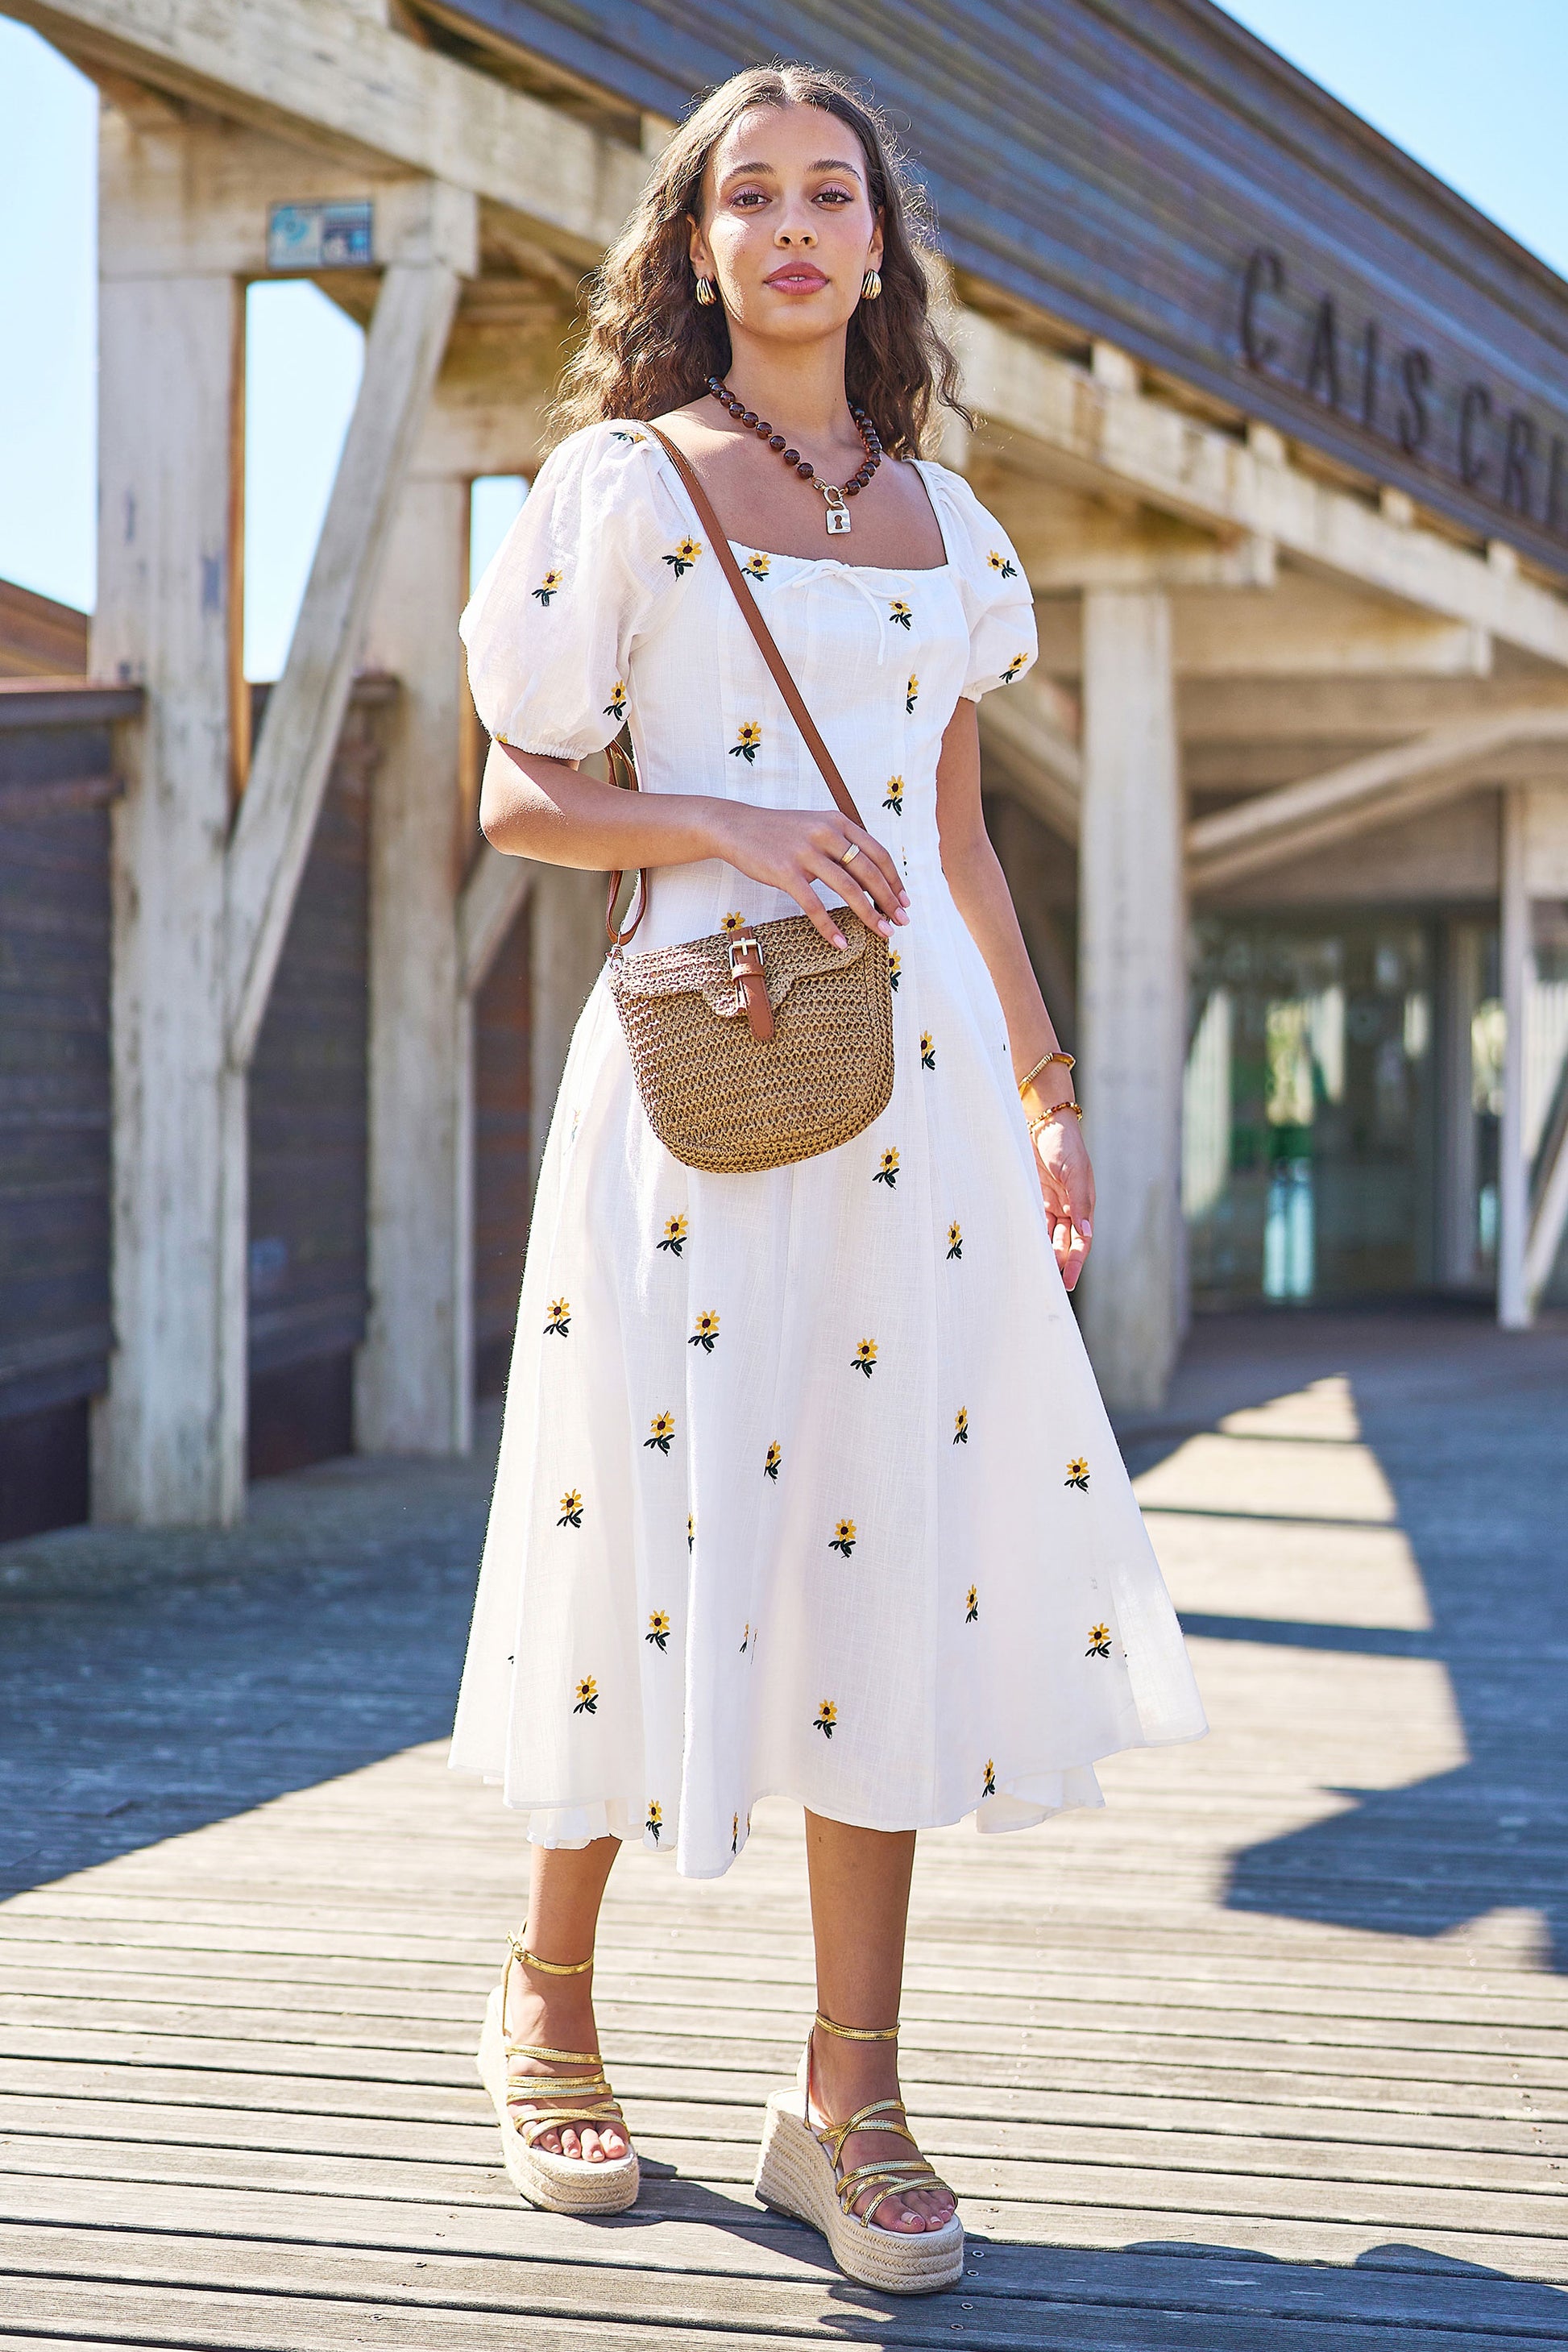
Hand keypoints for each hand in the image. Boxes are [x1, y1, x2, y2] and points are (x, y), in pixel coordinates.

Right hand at [710, 803, 908, 949]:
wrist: (738, 827)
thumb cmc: (780, 833)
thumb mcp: (816, 826)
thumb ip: (842, 844)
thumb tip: (870, 877)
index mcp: (838, 822)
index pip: (878, 853)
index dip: (894, 879)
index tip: (904, 901)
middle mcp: (826, 833)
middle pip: (868, 871)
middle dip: (889, 900)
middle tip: (901, 922)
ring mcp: (805, 852)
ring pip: (848, 888)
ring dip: (869, 914)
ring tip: (883, 932)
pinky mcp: (785, 872)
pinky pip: (814, 904)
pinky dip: (829, 926)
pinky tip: (841, 942)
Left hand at [1030, 1107, 1093, 1288]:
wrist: (1043, 1123)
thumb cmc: (1065, 1145)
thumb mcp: (1076, 1172)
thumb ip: (1080, 1203)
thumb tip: (1087, 1234)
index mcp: (1083, 1205)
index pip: (1082, 1241)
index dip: (1076, 1262)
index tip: (1068, 1282)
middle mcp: (1068, 1208)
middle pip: (1064, 1243)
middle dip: (1058, 1263)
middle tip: (1046, 1284)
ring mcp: (1050, 1203)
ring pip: (1047, 1236)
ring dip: (1042, 1252)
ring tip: (1032, 1270)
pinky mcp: (1033, 1196)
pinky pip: (1032, 1221)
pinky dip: (1029, 1234)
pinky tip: (1021, 1247)